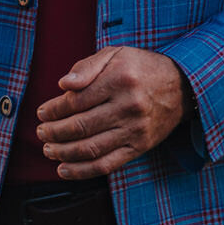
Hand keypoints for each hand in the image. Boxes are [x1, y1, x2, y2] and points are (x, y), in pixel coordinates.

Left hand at [34, 47, 188, 179]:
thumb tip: (63, 84)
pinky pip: (106, 165)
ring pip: (90, 148)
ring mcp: (135, 129)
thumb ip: (87, 66)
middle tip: (41, 132)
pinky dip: (81, 171)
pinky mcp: (140, 147)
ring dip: (62, 152)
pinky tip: (64, 169)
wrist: (182, 85)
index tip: (42, 112)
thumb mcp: (116, 54)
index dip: (53, 109)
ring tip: (48, 149)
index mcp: (120, 79)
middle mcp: (129, 105)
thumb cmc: (141, 68)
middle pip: (80, 126)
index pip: (76, 100)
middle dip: (53, 132)